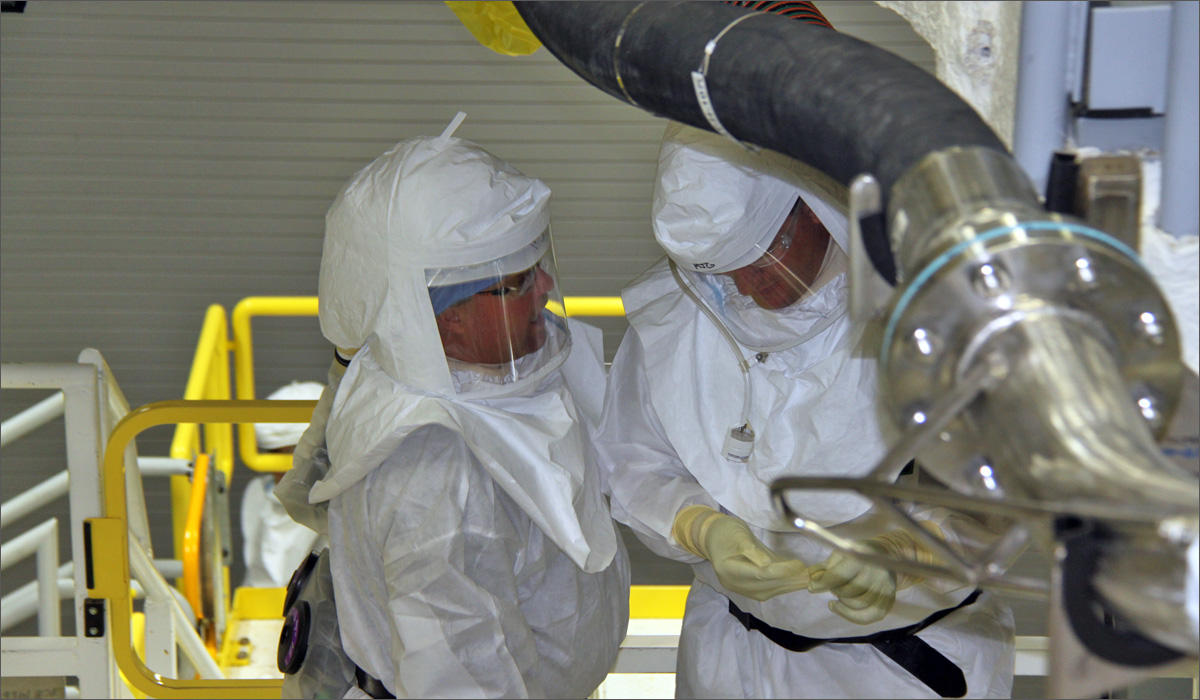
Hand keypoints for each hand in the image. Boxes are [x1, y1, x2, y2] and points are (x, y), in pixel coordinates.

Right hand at [672, 505, 808, 601]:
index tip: (799, 565)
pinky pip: (767, 589)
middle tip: (812, 576)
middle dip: (790, 581)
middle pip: (766, 586)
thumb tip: (771, 565)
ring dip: (789, 585)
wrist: (711, 536)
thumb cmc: (724, 531)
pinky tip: (796, 580)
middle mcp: (733, 583)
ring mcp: (740, 588)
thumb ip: (753, 551)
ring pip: (769, 590)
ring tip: (808, 578)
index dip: (781, 571)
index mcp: (728, 569)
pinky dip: (783, 585)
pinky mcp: (747, 588)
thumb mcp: (738, 535)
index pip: (760, 573)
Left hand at [808, 526, 940, 624]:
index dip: (824, 582)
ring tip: (838, 595)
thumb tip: (812, 578)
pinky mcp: (889, 599)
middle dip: (834, 591)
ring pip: (858, 605)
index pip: (841, 574)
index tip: (811, 587)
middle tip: (831, 586)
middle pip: (848, 591)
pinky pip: (869, 616)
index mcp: (862, 556)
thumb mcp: (839, 554)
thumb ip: (824, 567)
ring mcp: (885, 587)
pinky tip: (840, 608)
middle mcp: (877, 572)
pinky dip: (852, 616)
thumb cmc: (856, 555)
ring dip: (843, 603)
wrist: (884, 555)